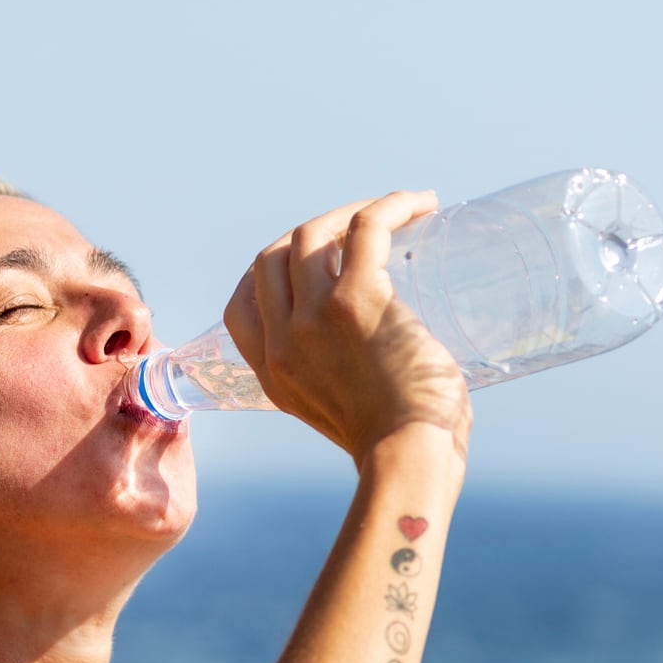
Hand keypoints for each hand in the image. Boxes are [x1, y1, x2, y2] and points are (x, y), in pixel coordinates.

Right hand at [223, 191, 471, 468]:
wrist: (412, 461)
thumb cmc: (403, 451)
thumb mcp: (346, 421)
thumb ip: (349, 393)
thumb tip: (393, 370)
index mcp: (272, 376)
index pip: (242, 305)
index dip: (268, 274)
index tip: (309, 264)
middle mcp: (282, 341)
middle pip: (272, 256)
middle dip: (311, 233)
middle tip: (359, 231)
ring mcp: (314, 317)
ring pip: (312, 232)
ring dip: (351, 211)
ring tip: (397, 210)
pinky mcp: (357, 299)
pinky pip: (366, 227)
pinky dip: (391, 205)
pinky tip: (420, 202)